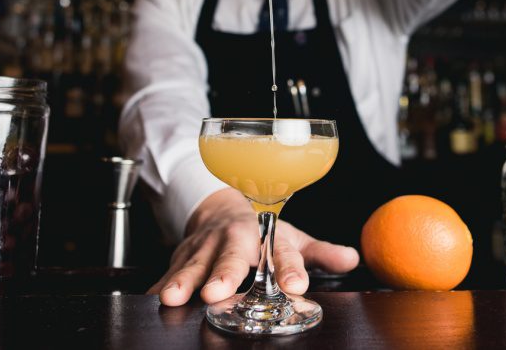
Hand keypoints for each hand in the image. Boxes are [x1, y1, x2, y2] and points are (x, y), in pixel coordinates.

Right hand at [148, 188, 358, 306]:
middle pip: (231, 257)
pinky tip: (153, 297)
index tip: (297, 286)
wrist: (221, 208)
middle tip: (217, 292)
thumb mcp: (292, 238)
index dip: (290, 269)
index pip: (281, 252)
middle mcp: (235, 239)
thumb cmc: (261, 230)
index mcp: (266, 235)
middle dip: (224, 274)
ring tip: (174, 298)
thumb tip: (352, 258)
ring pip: (193, 263)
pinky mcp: (182, 255)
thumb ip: (320, 253)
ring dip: (183, 280)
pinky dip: (159, 283)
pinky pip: (168, 270)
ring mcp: (205, 247)